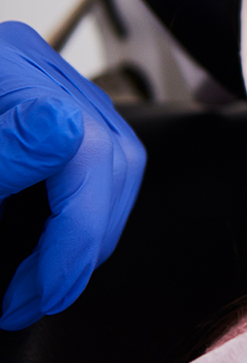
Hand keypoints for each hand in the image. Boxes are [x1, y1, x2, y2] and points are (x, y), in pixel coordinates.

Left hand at [0, 22, 144, 329]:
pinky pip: (101, 156)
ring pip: (119, 157)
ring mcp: (47, 82)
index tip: (39, 294)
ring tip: (47, 277)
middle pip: (114, 154)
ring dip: (93, 228)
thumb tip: (61, 130)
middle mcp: (33, 65)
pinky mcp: (49, 105)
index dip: (76, 233)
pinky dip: (84, 207)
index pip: (84, 149)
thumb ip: (0, 152)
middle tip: (41, 297)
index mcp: (5, 68)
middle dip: (88, 240)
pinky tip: (53, 241)